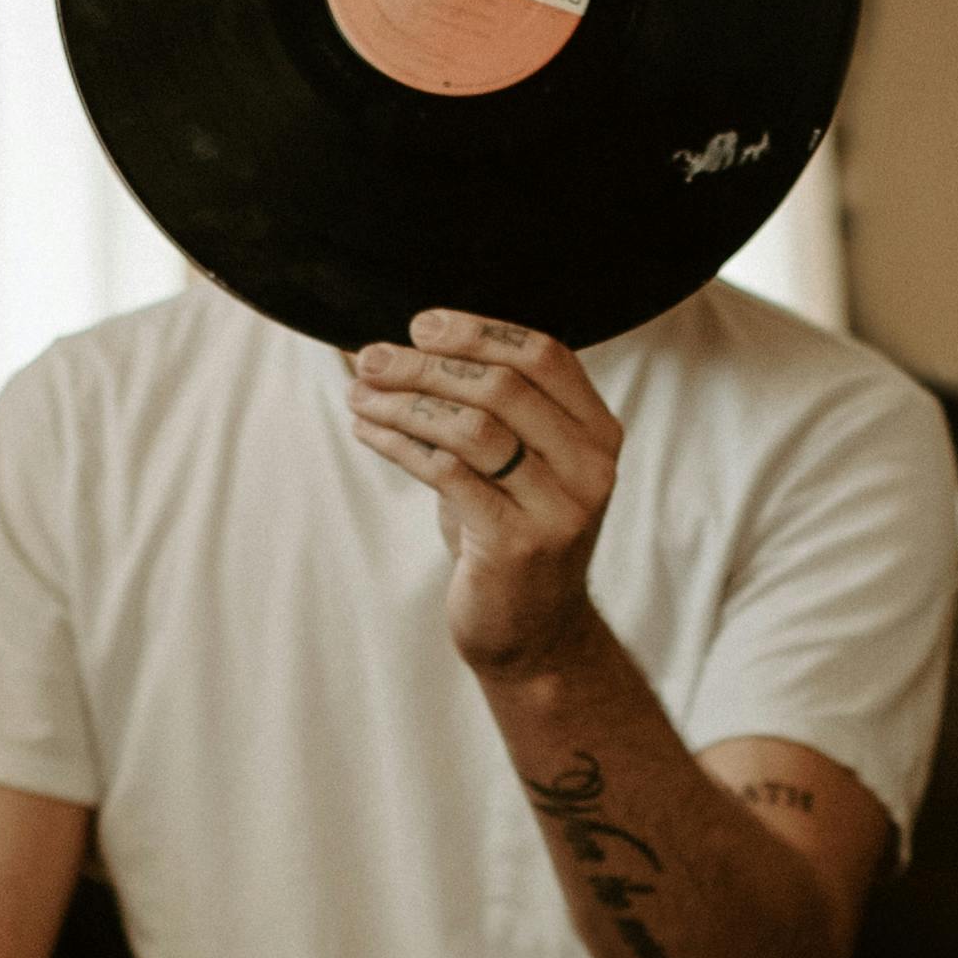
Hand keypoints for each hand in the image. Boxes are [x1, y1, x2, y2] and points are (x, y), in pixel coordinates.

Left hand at [344, 310, 620, 675]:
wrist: (534, 634)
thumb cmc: (511, 534)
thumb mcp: (518, 464)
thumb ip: (487, 407)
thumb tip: (402, 341)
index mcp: (599, 434)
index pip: (544, 355)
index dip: (479, 332)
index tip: (420, 324)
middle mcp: (591, 468)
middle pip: (502, 386)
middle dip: (426, 365)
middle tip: (371, 358)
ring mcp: (560, 509)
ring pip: (471, 427)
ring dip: (404, 402)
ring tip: (359, 393)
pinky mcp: (518, 544)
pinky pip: (447, 473)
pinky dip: (399, 444)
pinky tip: (368, 431)